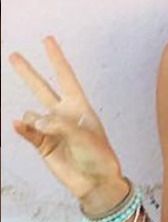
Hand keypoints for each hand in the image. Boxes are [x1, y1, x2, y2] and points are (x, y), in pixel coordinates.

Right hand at [9, 38, 126, 209]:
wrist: (95, 182)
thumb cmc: (98, 156)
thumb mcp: (85, 136)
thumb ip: (59, 124)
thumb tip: (33, 120)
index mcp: (79, 106)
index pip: (65, 77)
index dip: (56, 58)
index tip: (47, 40)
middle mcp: (63, 114)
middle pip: (42, 88)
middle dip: (28, 72)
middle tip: (14, 55)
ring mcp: (51, 129)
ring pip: (33, 115)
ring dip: (36, 121)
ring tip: (51, 135)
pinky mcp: (42, 144)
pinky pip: (27, 132)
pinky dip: (23, 129)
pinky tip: (20, 125)